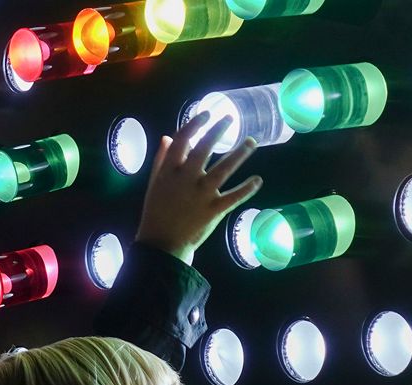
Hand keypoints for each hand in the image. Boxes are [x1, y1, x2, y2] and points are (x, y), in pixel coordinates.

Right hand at [134, 112, 263, 265]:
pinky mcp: (214, 210)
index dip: (196, 123)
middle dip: (219, 131)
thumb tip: (167, 137)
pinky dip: (248, 188)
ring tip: (251, 141)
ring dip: (240, 153)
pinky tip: (258, 180)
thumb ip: (161, 159)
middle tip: (230, 119)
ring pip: (225, 169)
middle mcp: (186, 179)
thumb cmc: (156, 212)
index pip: (182, 139)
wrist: (162, 244)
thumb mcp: (154, 183)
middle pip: (205, 148)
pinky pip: (235, 196)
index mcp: (169, 170)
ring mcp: (202, 195)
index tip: (207, 114)